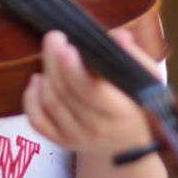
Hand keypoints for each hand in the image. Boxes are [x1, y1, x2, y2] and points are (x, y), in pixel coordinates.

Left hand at [23, 28, 160, 152]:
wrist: (129, 142)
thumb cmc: (137, 103)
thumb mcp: (146, 80)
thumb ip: (132, 57)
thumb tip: (119, 36)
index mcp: (121, 111)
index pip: (90, 91)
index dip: (73, 68)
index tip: (66, 45)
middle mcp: (97, 128)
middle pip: (65, 92)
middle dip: (54, 61)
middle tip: (54, 37)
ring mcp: (77, 138)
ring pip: (50, 102)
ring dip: (46, 73)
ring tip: (50, 53)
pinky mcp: (62, 141)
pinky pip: (37, 121)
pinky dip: (31, 98)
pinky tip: (37, 79)